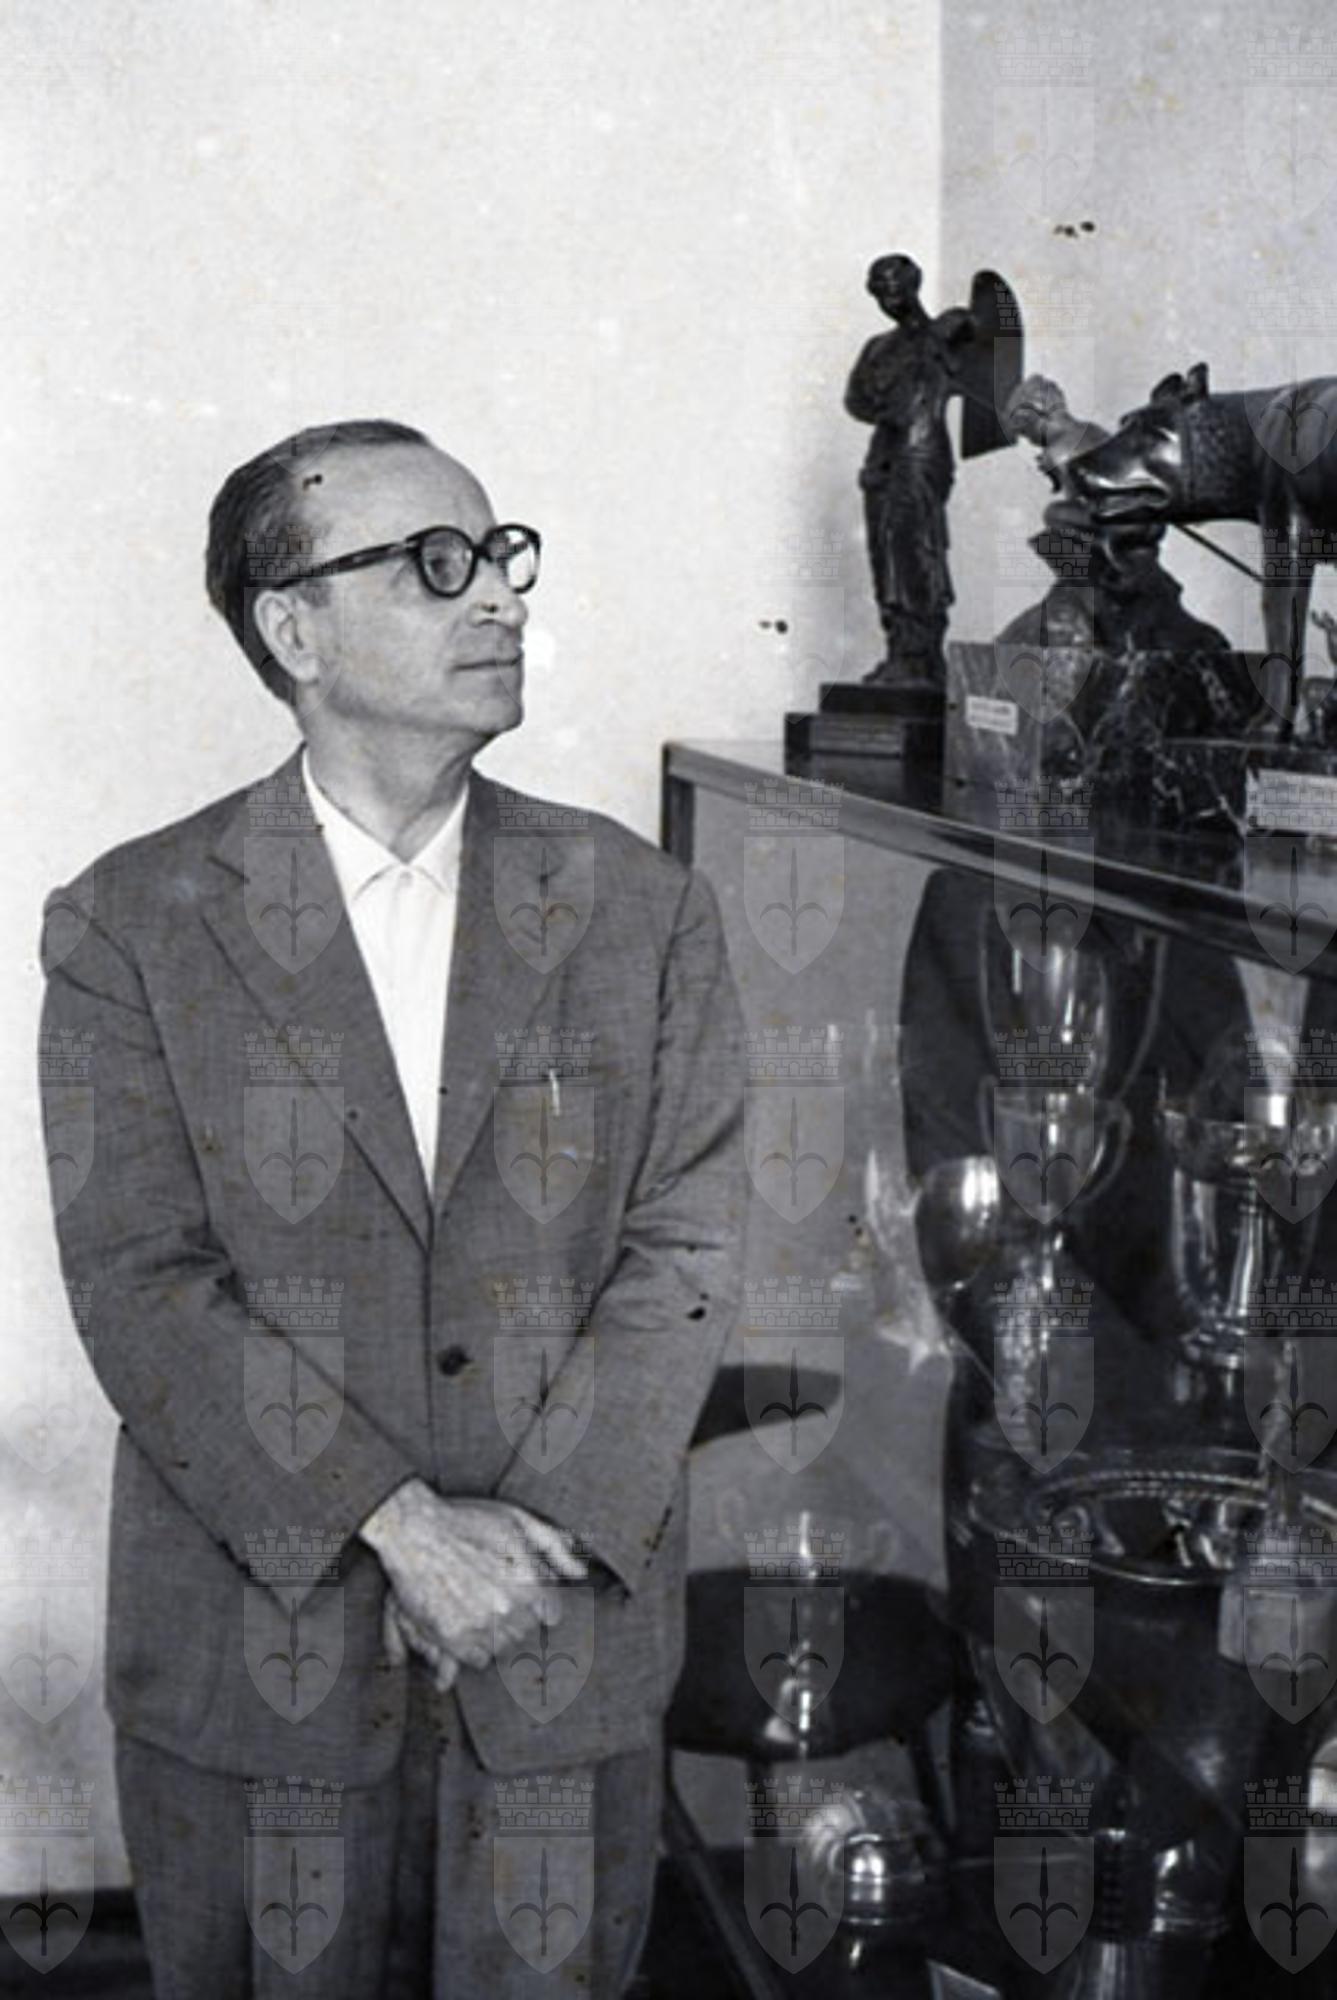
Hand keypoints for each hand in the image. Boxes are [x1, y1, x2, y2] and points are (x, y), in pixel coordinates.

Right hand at [362, 1481, 586, 1673]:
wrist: (415, 1530)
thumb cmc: (467, 1521)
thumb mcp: (517, 1520)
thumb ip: (554, 1546)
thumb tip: (580, 1573)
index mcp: (530, 1581)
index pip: (551, 1613)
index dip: (537, 1601)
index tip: (521, 1591)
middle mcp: (509, 1607)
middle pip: (527, 1631)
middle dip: (516, 1614)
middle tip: (492, 1591)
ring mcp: (481, 1625)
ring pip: (504, 1647)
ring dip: (496, 1631)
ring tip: (477, 1602)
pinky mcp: (454, 1638)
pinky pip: (479, 1658)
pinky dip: (475, 1645)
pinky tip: (466, 1618)